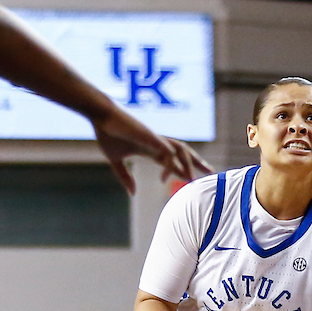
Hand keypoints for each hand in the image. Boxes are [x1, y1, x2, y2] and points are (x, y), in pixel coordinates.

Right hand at [91, 107, 211, 191]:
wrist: (100, 115)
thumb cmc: (106, 134)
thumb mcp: (115, 160)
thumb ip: (124, 176)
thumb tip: (132, 194)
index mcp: (150, 147)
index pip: (172, 159)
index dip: (182, 169)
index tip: (191, 180)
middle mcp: (157, 142)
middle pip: (183, 152)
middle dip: (198, 162)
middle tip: (211, 171)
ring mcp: (156, 139)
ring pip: (181, 150)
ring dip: (189, 163)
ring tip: (192, 180)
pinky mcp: (152, 137)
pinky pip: (168, 152)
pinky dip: (170, 165)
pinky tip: (165, 178)